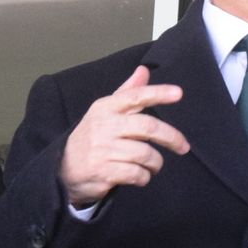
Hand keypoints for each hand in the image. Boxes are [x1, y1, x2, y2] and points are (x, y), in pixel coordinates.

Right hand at [59, 66, 189, 207]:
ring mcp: (103, 149)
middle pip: (147, 127)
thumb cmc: (93, 137)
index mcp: (106, 108)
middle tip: (183, 146)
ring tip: (154, 165)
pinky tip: (141, 176)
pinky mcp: (104, 171)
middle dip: (171, 137)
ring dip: (156, 163)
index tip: (178, 93)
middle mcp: (104, 126)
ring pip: (145, 154)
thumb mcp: (105, 112)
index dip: (158, 93)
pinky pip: (137, 174)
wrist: (64, 168)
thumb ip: (127, 92)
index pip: (135, 96)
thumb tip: (143, 70)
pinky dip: (144, 177)